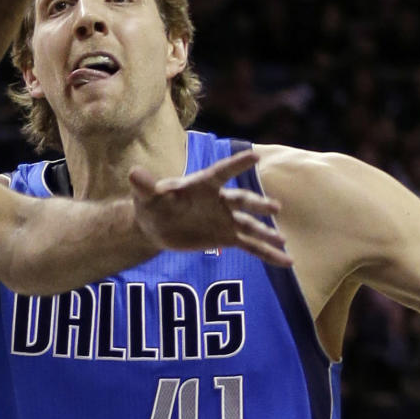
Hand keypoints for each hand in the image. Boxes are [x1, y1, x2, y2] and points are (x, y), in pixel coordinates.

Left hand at [128, 149, 291, 266]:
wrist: (155, 226)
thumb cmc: (151, 204)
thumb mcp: (145, 196)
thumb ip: (144, 186)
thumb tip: (133, 173)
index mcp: (202, 184)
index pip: (221, 172)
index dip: (236, 164)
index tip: (254, 156)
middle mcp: (219, 200)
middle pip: (241, 200)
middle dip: (257, 204)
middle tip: (274, 208)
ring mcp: (225, 219)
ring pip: (250, 225)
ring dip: (267, 232)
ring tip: (284, 241)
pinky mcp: (226, 237)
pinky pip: (251, 246)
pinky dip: (267, 254)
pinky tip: (286, 262)